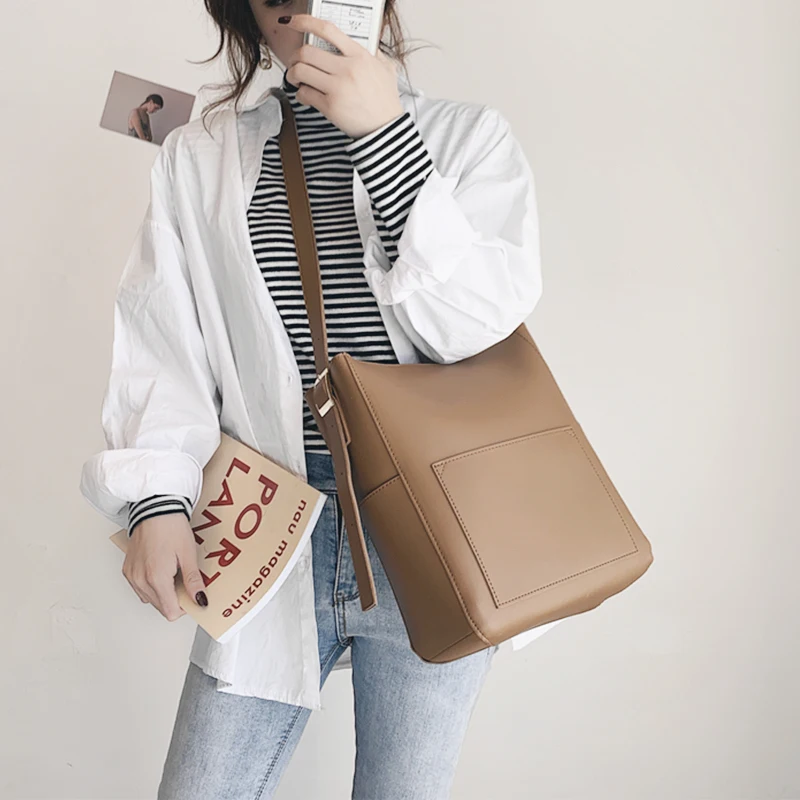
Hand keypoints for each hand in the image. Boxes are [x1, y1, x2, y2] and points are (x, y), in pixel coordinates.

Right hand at [123, 514, 207, 621]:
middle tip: (185, 579)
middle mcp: (140, 580)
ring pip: (150, 599)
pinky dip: (153, 585)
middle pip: (160, 607)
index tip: (193, 595)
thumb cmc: (171, 526)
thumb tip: (200, 600)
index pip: (170, 612)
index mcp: (156, 578)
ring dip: (164, 593)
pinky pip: (141, 589)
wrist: (155, 508)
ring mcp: (132, 576)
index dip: (184, 607)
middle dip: (175, 599)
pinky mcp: (127, 570)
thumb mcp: (188, 554)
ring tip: (173, 572)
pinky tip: (162, 569)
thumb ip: (193, 581)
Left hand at [281, 13, 404, 138]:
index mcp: (359, 55)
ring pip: (300, 71)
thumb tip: (367, 44)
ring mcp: (337, 88)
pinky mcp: (330, 106)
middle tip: (295, 62)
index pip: (327, 30)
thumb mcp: (386, 69)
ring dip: (292, 74)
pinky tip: (306, 96)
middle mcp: (347, 69)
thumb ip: (375, 53)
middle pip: (306, 52)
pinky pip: (304, 94)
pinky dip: (300, 94)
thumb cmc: (385, 101)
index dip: (305, 22)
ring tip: (296, 78)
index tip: (293, 23)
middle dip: (295, 57)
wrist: (385, 128)